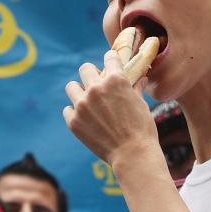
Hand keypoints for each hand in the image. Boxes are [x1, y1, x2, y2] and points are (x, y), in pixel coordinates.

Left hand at [62, 50, 157, 164]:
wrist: (133, 155)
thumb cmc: (142, 129)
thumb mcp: (141, 104)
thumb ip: (135, 88)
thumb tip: (140, 79)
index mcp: (115, 80)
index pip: (109, 57)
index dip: (112, 61)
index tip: (111, 65)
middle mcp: (95, 89)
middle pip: (85, 68)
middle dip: (91, 74)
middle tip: (97, 85)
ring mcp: (82, 105)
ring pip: (71, 87)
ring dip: (79, 92)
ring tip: (87, 102)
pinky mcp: (73, 121)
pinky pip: (68, 109)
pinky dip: (75, 113)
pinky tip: (86, 120)